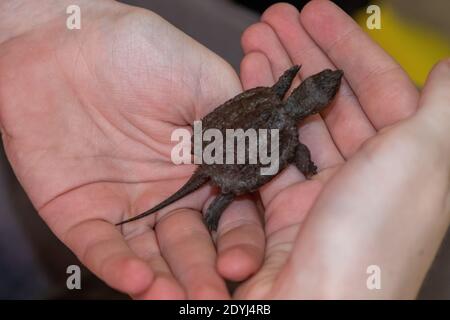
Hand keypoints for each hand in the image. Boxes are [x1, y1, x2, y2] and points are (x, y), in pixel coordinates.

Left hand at [0, 0, 265, 298]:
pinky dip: (118, 266)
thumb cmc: (140, 51)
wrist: (65, 41)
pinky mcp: (82, 212)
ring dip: (166, 282)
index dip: (242, 240)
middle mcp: (169, 192)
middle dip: (205, 272)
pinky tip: (138, 280)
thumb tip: (275, 168)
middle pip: (194, 244)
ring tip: (178, 298)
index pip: (232, 215)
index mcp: (204, 165)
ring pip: (151, 256)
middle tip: (213, 295)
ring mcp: (127, 205)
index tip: (244, 262)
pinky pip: (101, 247)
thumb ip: (237, 126)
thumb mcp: (203, 80)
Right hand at [237, 0, 449, 298]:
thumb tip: (449, 67)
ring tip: (251, 45)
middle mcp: (364, 175)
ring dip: (274, 81)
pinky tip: (243, 93)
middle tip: (273, 20)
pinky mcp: (283, 209)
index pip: (376, 85)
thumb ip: (441, 111)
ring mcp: (321, 192)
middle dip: (302, 54)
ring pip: (296, 122)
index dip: (346, 44)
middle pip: (330, 99)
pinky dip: (256, 122)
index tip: (314, 12)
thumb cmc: (371, 238)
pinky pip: (270, 154)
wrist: (313, 309)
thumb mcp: (420, 161)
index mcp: (403, 161)